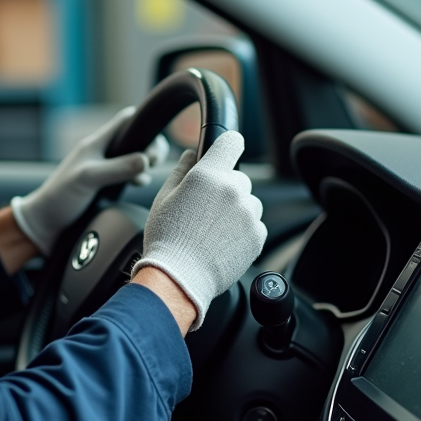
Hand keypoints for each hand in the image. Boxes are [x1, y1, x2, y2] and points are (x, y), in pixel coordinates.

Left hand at [10, 107, 167, 255]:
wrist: (44, 226)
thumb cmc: (60, 198)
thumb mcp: (89, 178)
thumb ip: (117, 168)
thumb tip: (146, 160)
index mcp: (96, 143)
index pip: (126, 120)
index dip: (144, 122)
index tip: (155, 139)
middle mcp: (102, 154)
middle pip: (136, 139)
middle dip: (150, 147)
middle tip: (153, 163)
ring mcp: (105, 171)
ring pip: (135, 159)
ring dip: (145, 165)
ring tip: (143, 178)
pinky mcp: (107, 188)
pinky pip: (130, 177)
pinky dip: (139, 178)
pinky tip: (138, 186)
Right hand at [130, 130, 265, 330]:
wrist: (179, 278)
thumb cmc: (166, 239)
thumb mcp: (163, 198)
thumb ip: (181, 170)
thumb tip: (192, 154)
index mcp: (208, 175)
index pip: (231, 142)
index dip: (228, 145)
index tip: (226, 152)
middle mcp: (232, 190)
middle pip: (239, 178)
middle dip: (226, 188)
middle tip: (205, 210)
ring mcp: (247, 214)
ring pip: (248, 202)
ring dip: (236, 210)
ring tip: (213, 230)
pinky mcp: (257, 236)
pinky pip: (254, 225)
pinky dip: (243, 231)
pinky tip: (221, 242)